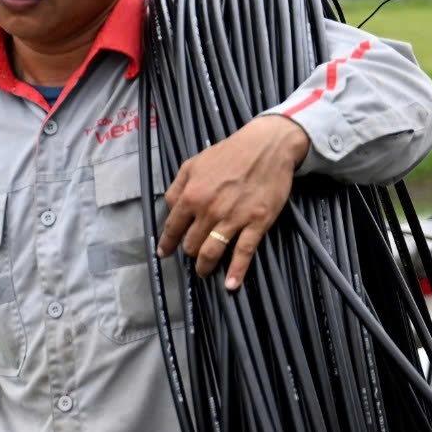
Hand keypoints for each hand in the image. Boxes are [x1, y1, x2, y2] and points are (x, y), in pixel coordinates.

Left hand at [156, 114, 308, 289]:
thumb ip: (177, 188)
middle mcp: (209, 210)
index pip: (172, 228)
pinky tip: (232, 284)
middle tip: (192, 255)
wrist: (267, 146)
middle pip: (191, 244)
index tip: (164, 253)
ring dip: (205, 266)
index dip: (167, 244)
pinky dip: (237, 271)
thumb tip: (168, 209)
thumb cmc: (229, 153)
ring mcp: (233, 218)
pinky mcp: (257, 222)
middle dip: (190, 252)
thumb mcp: (193, 164)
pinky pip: (243, 252)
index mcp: (191, 196)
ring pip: (211, 252)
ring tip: (204, 272)